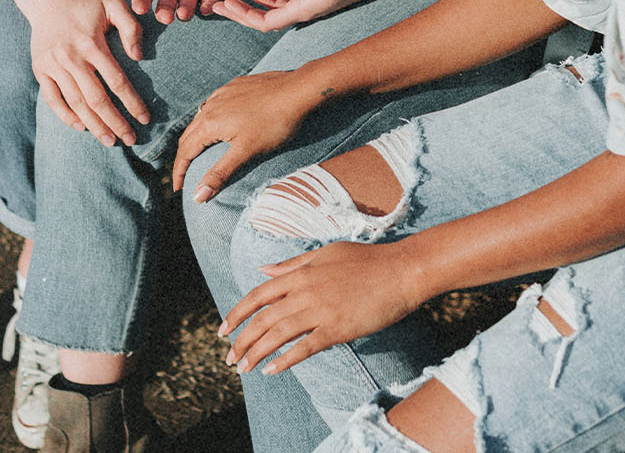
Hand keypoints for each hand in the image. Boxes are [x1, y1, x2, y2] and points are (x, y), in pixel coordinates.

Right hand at [30, 0, 148, 145]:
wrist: (48, 1)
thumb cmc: (88, 7)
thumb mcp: (114, 7)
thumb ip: (131, 28)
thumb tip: (138, 57)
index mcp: (92, 43)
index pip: (116, 80)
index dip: (131, 102)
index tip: (145, 118)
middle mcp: (71, 57)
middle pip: (96, 98)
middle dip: (115, 122)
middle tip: (130, 139)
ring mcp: (53, 65)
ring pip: (75, 103)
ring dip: (94, 125)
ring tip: (110, 140)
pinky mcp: (40, 70)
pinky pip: (52, 99)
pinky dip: (66, 116)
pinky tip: (82, 127)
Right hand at [131, 0, 234, 23]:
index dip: (140, 3)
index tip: (140, 8)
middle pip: (164, 9)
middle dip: (164, 15)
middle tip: (166, 16)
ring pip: (185, 11)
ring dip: (184, 14)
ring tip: (183, 12)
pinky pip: (208, 4)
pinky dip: (208, 8)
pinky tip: (206, 7)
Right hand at [172, 70, 321, 200]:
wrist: (298, 90)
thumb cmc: (274, 123)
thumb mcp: (246, 152)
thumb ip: (220, 173)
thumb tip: (197, 196)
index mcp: (210, 122)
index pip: (185, 151)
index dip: (179, 171)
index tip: (177, 188)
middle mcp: (211, 105)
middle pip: (189, 134)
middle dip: (184, 155)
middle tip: (184, 173)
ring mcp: (223, 93)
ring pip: (201, 117)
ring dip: (196, 136)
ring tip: (199, 151)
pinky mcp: (236, 85)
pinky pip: (215, 103)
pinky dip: (210, 119)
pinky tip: (221, 123)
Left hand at [211, 0, 382, 31]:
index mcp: (301, 12)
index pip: (263, 22)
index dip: (242, 16)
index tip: (224, 5)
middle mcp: (301, 13)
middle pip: (263, 21)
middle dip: (239, 15)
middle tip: (217, 6)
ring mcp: (306, 7)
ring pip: (271, 14)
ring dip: (250, 10)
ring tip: (230, 3)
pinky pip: (283, 5)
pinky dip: (267, 2)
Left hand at [219, 240, 425, 374]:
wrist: (401, 270)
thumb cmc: (367, 260)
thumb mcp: (325, 253)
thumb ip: (292, 263)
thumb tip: (263, 268)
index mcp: (300, 273)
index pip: (258, 294)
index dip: (237, 313)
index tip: (222, 329)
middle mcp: (304, 291)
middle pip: (263, 318)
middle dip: (242, 340)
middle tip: (230, 358)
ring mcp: (320, 310)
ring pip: (278, 334)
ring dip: (257, 353)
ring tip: (244, 369)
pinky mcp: (337, 328)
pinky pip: (305, 347)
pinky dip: (285, 360)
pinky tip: (272, 370)